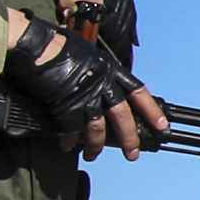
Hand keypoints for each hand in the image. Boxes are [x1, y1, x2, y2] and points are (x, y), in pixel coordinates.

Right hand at [2, 22, 163, 159]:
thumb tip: (105, 84)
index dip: (153, 112)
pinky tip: (67, 146)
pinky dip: (70, 141)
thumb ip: (101, 71)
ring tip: (93, 155)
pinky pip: (71, 130)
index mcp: (111, 70)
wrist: (36, 44)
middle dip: (130, 139)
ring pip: (98, 129)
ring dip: (97, 146)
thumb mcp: (90, 53)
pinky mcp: (65, 105)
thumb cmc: (59, 44)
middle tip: (133, 155)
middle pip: (123, 117)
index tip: (163, 126)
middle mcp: (103, 84)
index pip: (139, 93)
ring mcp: (85, 96)